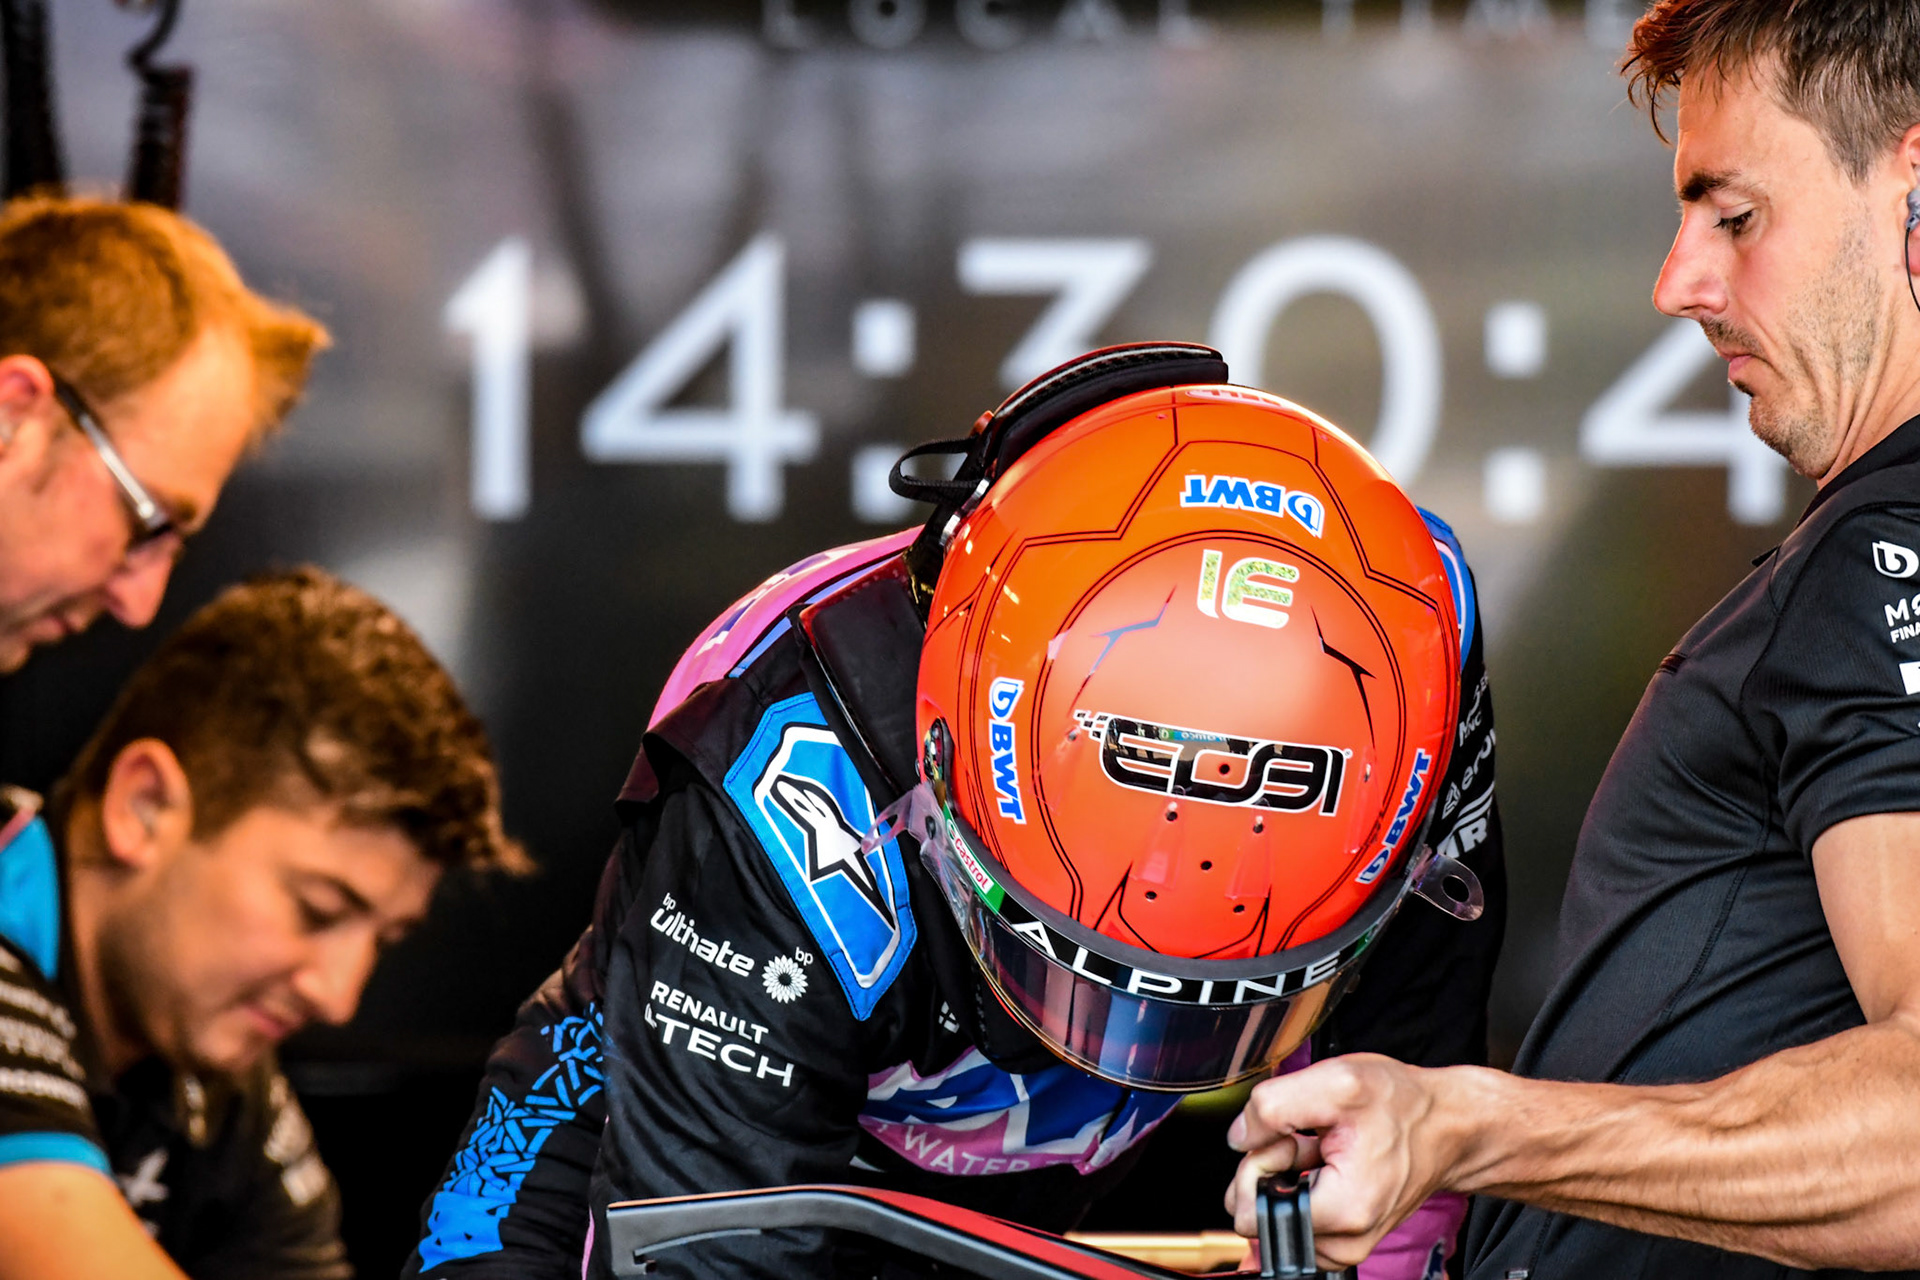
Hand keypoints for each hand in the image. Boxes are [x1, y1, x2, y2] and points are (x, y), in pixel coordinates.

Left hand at [1224, 1054, 1459, 1270]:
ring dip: (1285, 1174)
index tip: (1286, 1139)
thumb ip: (1272, 1107)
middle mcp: (1345, 1241)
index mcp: (1343, 1211)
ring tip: (1318, 1145)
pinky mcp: (1345, 1235)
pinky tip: (1323, 1157)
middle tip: (1303, 1138)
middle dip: (1269, 1168)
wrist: (1447, 1124)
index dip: (1256, 1166)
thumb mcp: (1336, 1081)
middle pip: (1259, 1217)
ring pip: (1276, 1215)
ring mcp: (1346, 1243)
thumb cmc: (1403, 1106)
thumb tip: (1239, 1137)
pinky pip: (1297, 1214)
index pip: (1251, 1216)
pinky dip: (1301, 1182)